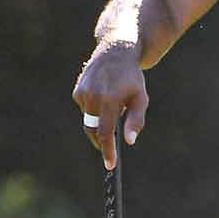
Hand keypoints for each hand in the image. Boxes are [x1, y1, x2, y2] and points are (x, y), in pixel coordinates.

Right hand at [73, 41, 147, 169]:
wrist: (115, 52)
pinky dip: (96, 113)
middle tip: (111, 153)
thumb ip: (136, 121)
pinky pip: (86, 111)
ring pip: (90, 121)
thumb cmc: (131, 79)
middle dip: (101, 143)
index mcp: (109, 99)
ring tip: (115, 112)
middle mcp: (92, 97)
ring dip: (101, 124)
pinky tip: (106, 101)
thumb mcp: (141, 98)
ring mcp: (82, 94)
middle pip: (93, 131)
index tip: (110, 165)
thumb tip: (129, 142)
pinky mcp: (77, 92)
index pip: (106, 132)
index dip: (107, 150)